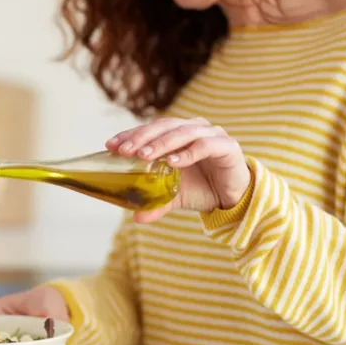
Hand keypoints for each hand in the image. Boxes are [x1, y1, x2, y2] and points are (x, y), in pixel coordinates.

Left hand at [106, 116, 251, 222]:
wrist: (235, 196)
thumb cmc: (202, 188)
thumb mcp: (174, 196)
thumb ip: (156, 203)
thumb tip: (136, 218)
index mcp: (177, 133)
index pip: (149, 129)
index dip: (130, 134)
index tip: (110, 145)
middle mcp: (193, 128)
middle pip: (164, 126)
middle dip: (142, 138)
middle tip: (124, 151)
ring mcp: (211, 134)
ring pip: (182, 132)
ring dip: (161, 143)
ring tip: (144, 156)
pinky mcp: (227, 146)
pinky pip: (205, 146)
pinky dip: (188, 153)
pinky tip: (173, 162)